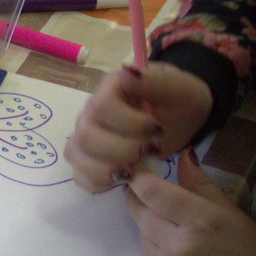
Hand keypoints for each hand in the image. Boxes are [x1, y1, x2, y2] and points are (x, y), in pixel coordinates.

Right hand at [65, 62, 212, 192]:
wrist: (179, 117)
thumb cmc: (179, 101)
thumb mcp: (178, 89)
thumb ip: (155, 82)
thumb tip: (126, 73)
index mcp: (110, 89)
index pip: (101, 107)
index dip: (128, 124)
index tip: (156, 129)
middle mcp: (91, 111)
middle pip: (85, 135)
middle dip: (120, 151)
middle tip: (149, 151)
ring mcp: (86, 135)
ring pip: (75, 155)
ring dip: (106, 169)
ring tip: (135, 169)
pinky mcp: (88, 158)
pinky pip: (79, 175)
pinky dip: (98, 182)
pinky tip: (121, 178)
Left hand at [125, 150, 255, 255]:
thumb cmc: (248, 248)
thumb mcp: (230, 210)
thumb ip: (200, 183)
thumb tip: (183, 155)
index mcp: (201, 219)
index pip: (153, 192)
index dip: (137, 176)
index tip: (133, 168)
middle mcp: (180, 243)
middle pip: (140, 212)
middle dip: (135, 197)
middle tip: (137, 187)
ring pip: (142, 234)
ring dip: (146, 222)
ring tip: (163, 217)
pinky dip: (156, 246)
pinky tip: (173, 245)